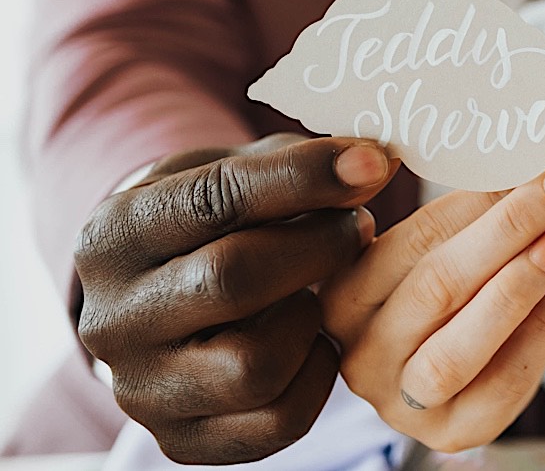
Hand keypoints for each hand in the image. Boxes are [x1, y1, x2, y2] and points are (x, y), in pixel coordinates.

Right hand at [73, 134, 398, 463]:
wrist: (161, 299)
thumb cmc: (209, 224)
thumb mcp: (231, 173)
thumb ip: (295, 165)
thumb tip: (374, 164)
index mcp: (113, 237)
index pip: (215, 200)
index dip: (304, 178)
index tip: (369, 164)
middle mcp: (111, 320)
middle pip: (234, 280)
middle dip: (319, 247)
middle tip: (357, 227)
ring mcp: (142, 390)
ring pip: (255, 364)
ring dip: (311, 320)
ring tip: (318, 292)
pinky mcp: (182, 440)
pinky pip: (279, 421)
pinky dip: (316, 376)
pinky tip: (311, 341)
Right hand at [321, 143, 544, 453]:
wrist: (472, 348)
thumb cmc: (450, 276)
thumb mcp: (436, 242)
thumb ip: (463, 209)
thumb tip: (524, 154)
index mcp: (340, 297)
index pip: (409, 242)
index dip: (476, 196)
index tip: (534, 152)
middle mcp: (361, 355)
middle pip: (439, 286)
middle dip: (514, 224)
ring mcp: (404, 403)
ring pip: (464, 343)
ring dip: (528, 276)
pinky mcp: (455, 431)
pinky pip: (506, 379)